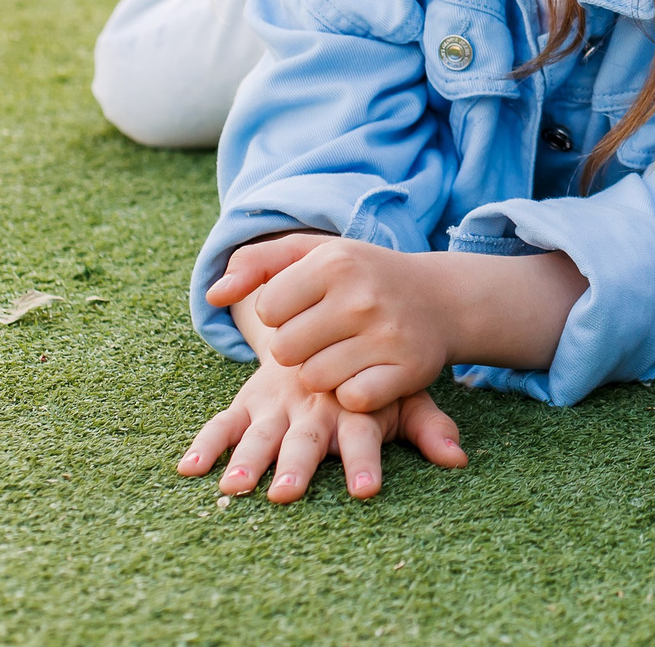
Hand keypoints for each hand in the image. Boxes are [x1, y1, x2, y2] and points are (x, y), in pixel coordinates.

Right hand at [175, 351, 464, 503]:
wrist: (335, 311)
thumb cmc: (375, 367)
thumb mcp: (405, 389)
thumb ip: (429, 425)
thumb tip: (459, 459)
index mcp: (353, 398)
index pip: (362, 431)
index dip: (365, 460)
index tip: (367, 491)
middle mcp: (314, 400)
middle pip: (307, 436)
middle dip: (298, 465)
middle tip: (289, 494)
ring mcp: (279, 400)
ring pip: (262, 431)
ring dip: (249, 460)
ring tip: (235, 488)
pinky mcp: (251, 401)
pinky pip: (225, 420)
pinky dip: (207, 442)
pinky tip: (189, 468)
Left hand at [208, 233, 587, 412]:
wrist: (440, 298)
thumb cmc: (362, 277)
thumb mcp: (314, 254)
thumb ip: (257, 263)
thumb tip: (214, 295)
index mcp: (335, 262)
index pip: (268, 310)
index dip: (284, 314)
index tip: (311, 305)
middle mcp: (362, 297)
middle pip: (285, 351)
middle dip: (300, 348)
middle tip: (329, 333)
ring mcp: (388, 335)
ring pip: (314, 380)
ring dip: (324, 374)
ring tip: (348, 352)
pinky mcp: (409, 370)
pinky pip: (352, 400)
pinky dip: (355, 393)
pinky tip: (369, 371)